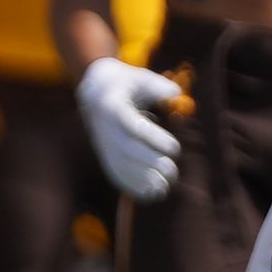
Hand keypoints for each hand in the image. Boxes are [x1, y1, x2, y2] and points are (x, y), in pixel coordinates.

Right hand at [79, 58, 188, 199]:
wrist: (95, 91)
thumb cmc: (126, 83)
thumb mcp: (140, 77)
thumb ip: (158, 86)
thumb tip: (176, 94)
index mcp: (112, 105)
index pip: (132, 126)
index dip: (153, 138)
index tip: (175, 147)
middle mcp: (104, 128)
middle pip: (126, 150)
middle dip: (150, 162)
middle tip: (172, 170)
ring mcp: (103, 144)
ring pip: (120, 165)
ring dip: (143, 179)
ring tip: (165, 186)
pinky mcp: (105, 155)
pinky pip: (116, 174)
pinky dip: (133, 187)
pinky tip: (152, 194)